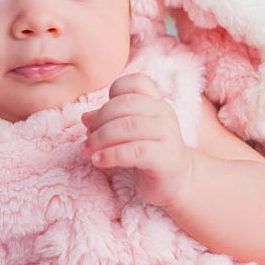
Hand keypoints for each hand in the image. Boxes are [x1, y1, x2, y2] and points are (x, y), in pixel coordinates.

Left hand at [80, 73, 192, 208]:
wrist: (178, 182)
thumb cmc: (149, 154)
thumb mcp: (128, 134)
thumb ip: (109, 122)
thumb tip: (85, 117)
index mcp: (156, 103)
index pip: (136, 82)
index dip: (114, 92)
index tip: (101, 113)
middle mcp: (164, 114)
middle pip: (126, 104)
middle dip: (99, 120)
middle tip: (86, 137)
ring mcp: (168, 134)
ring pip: (128, 127)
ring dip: (100, 138)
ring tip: (87, 150)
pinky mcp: (166, 157)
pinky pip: (134, 151)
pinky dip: (111, 155)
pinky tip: (98, 161)